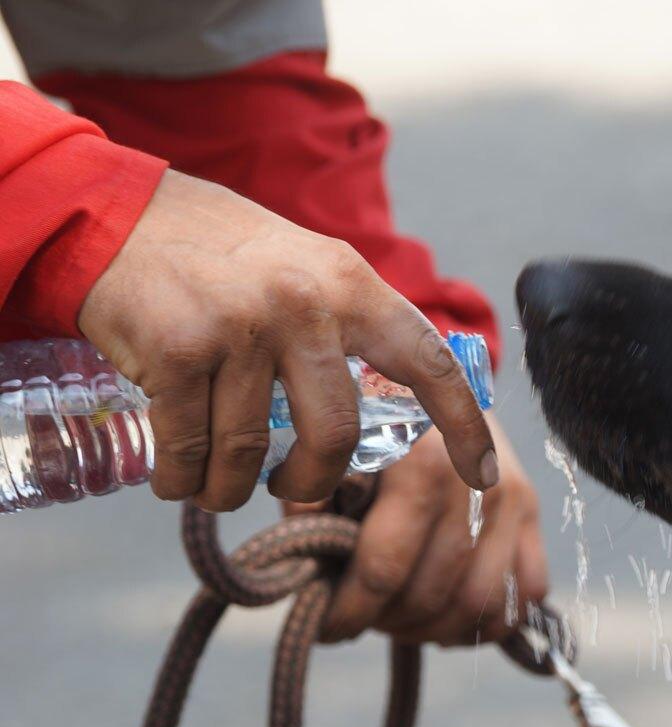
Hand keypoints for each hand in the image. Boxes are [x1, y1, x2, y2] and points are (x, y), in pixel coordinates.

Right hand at [78, 169, 497, 510]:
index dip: (463, 427)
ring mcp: (241, 327)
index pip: (429, 362)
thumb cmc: (220, 256)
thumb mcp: (305, 268)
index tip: (481, 477)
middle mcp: (305, 304)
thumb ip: (349, 324)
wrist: (113, 214)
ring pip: (252, 455)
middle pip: (335, 437)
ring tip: (216, 485)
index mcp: (351, 284)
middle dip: (313, 484)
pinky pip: (190, 450)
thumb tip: (396, 398)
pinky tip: (176, 479)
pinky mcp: (180, 353)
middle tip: (293, 490)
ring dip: (230, 488)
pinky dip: (181, 480)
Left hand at [290, 416, 548, 645]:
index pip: (383, 570)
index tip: (325, 625)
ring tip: (402, 620)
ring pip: (480, 606)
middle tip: (362, 618)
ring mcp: (514, 502)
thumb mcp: (335, 451)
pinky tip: (449, 614)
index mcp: (423, 466)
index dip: (348, 612)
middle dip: (388, 621)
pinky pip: (524, 594)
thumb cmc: (376, 418)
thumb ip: (314, 508)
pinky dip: (489, 621)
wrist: (438, 376)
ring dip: (435, 628)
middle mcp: (477, 485)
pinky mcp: (535, 514)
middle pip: (432, 595)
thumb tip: (301, 572)